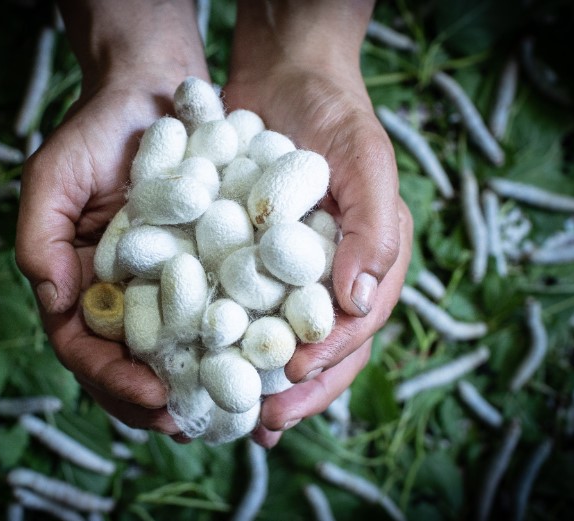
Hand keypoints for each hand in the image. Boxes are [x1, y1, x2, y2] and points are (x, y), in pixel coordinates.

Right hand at [15, 1, 208, 437]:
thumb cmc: (98, 132)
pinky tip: (253, 367)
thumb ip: (40, 236)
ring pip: (172, 354)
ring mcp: (162, 287)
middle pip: (128, 366)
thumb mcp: (55, 177)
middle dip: (154, 400)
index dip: (111, 379)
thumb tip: (55, 299)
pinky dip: (227, 348)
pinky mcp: (204, 270)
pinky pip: (213, 318)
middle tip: (189, 421)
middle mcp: (119, 295)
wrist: (154, 95)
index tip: (149, 395)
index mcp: (78, 284)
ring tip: (225, 413)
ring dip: (193, 389)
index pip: (84, 348)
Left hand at [224, 56, 412, 447]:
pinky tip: (200, 362)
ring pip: (277, 336)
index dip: (328, 360)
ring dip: (257, 378)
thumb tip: (358, 302)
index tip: (293, 380)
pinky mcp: (249, 257)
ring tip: (232, 415)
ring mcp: (289, 270)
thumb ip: (374, 228)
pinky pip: (239, 304)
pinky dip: (225, 336)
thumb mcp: (366, 160)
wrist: (283, 75)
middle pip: (320, 346)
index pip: (357, 326)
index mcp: (371, 262)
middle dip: (294, 389)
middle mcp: (332, 274)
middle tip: (262, 425)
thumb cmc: (334, 113)